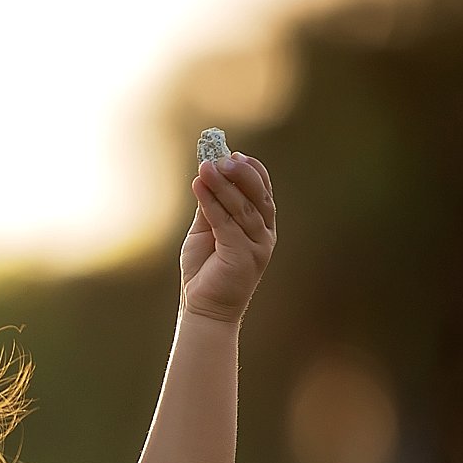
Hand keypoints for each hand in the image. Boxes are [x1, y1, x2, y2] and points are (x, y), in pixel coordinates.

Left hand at [179, 152, 276, 324]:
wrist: (204, 308)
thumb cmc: (205, 271)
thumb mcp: (207, 231)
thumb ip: (211, 206)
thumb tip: (207, 174)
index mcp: (261, 226)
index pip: (263, 191)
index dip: (251, 170)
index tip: (233, 154)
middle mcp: (265, 234)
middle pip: (258, 195)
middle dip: (240, 173)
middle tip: (221, 157)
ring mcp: (257, 246)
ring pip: (243, 207)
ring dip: (223, 184)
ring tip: (206, 167)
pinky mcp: (243, 256)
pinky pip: (226, 223)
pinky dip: (211, 203)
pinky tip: (198, 187)